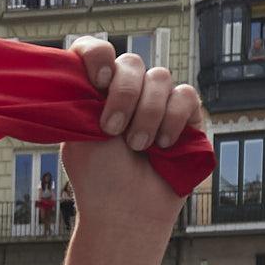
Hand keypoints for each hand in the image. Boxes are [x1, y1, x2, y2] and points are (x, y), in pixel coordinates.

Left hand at [60, 41, 202, 217]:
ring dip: (148, 114)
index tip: (98, 80)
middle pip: (132, 63)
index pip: (95, 52)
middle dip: (124, 95)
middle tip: (113, 131)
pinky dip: (173, 120)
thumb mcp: (78, 133)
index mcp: (97, 93)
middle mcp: (127, 93)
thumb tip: (99, 64)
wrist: (127, 212)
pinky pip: (186, 96)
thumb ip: (86, 94)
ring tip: (139, 147)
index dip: (97, 56)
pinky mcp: (185, 118)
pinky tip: (164, 145)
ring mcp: (157, 104)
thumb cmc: (98, 179)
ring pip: (161, 77)